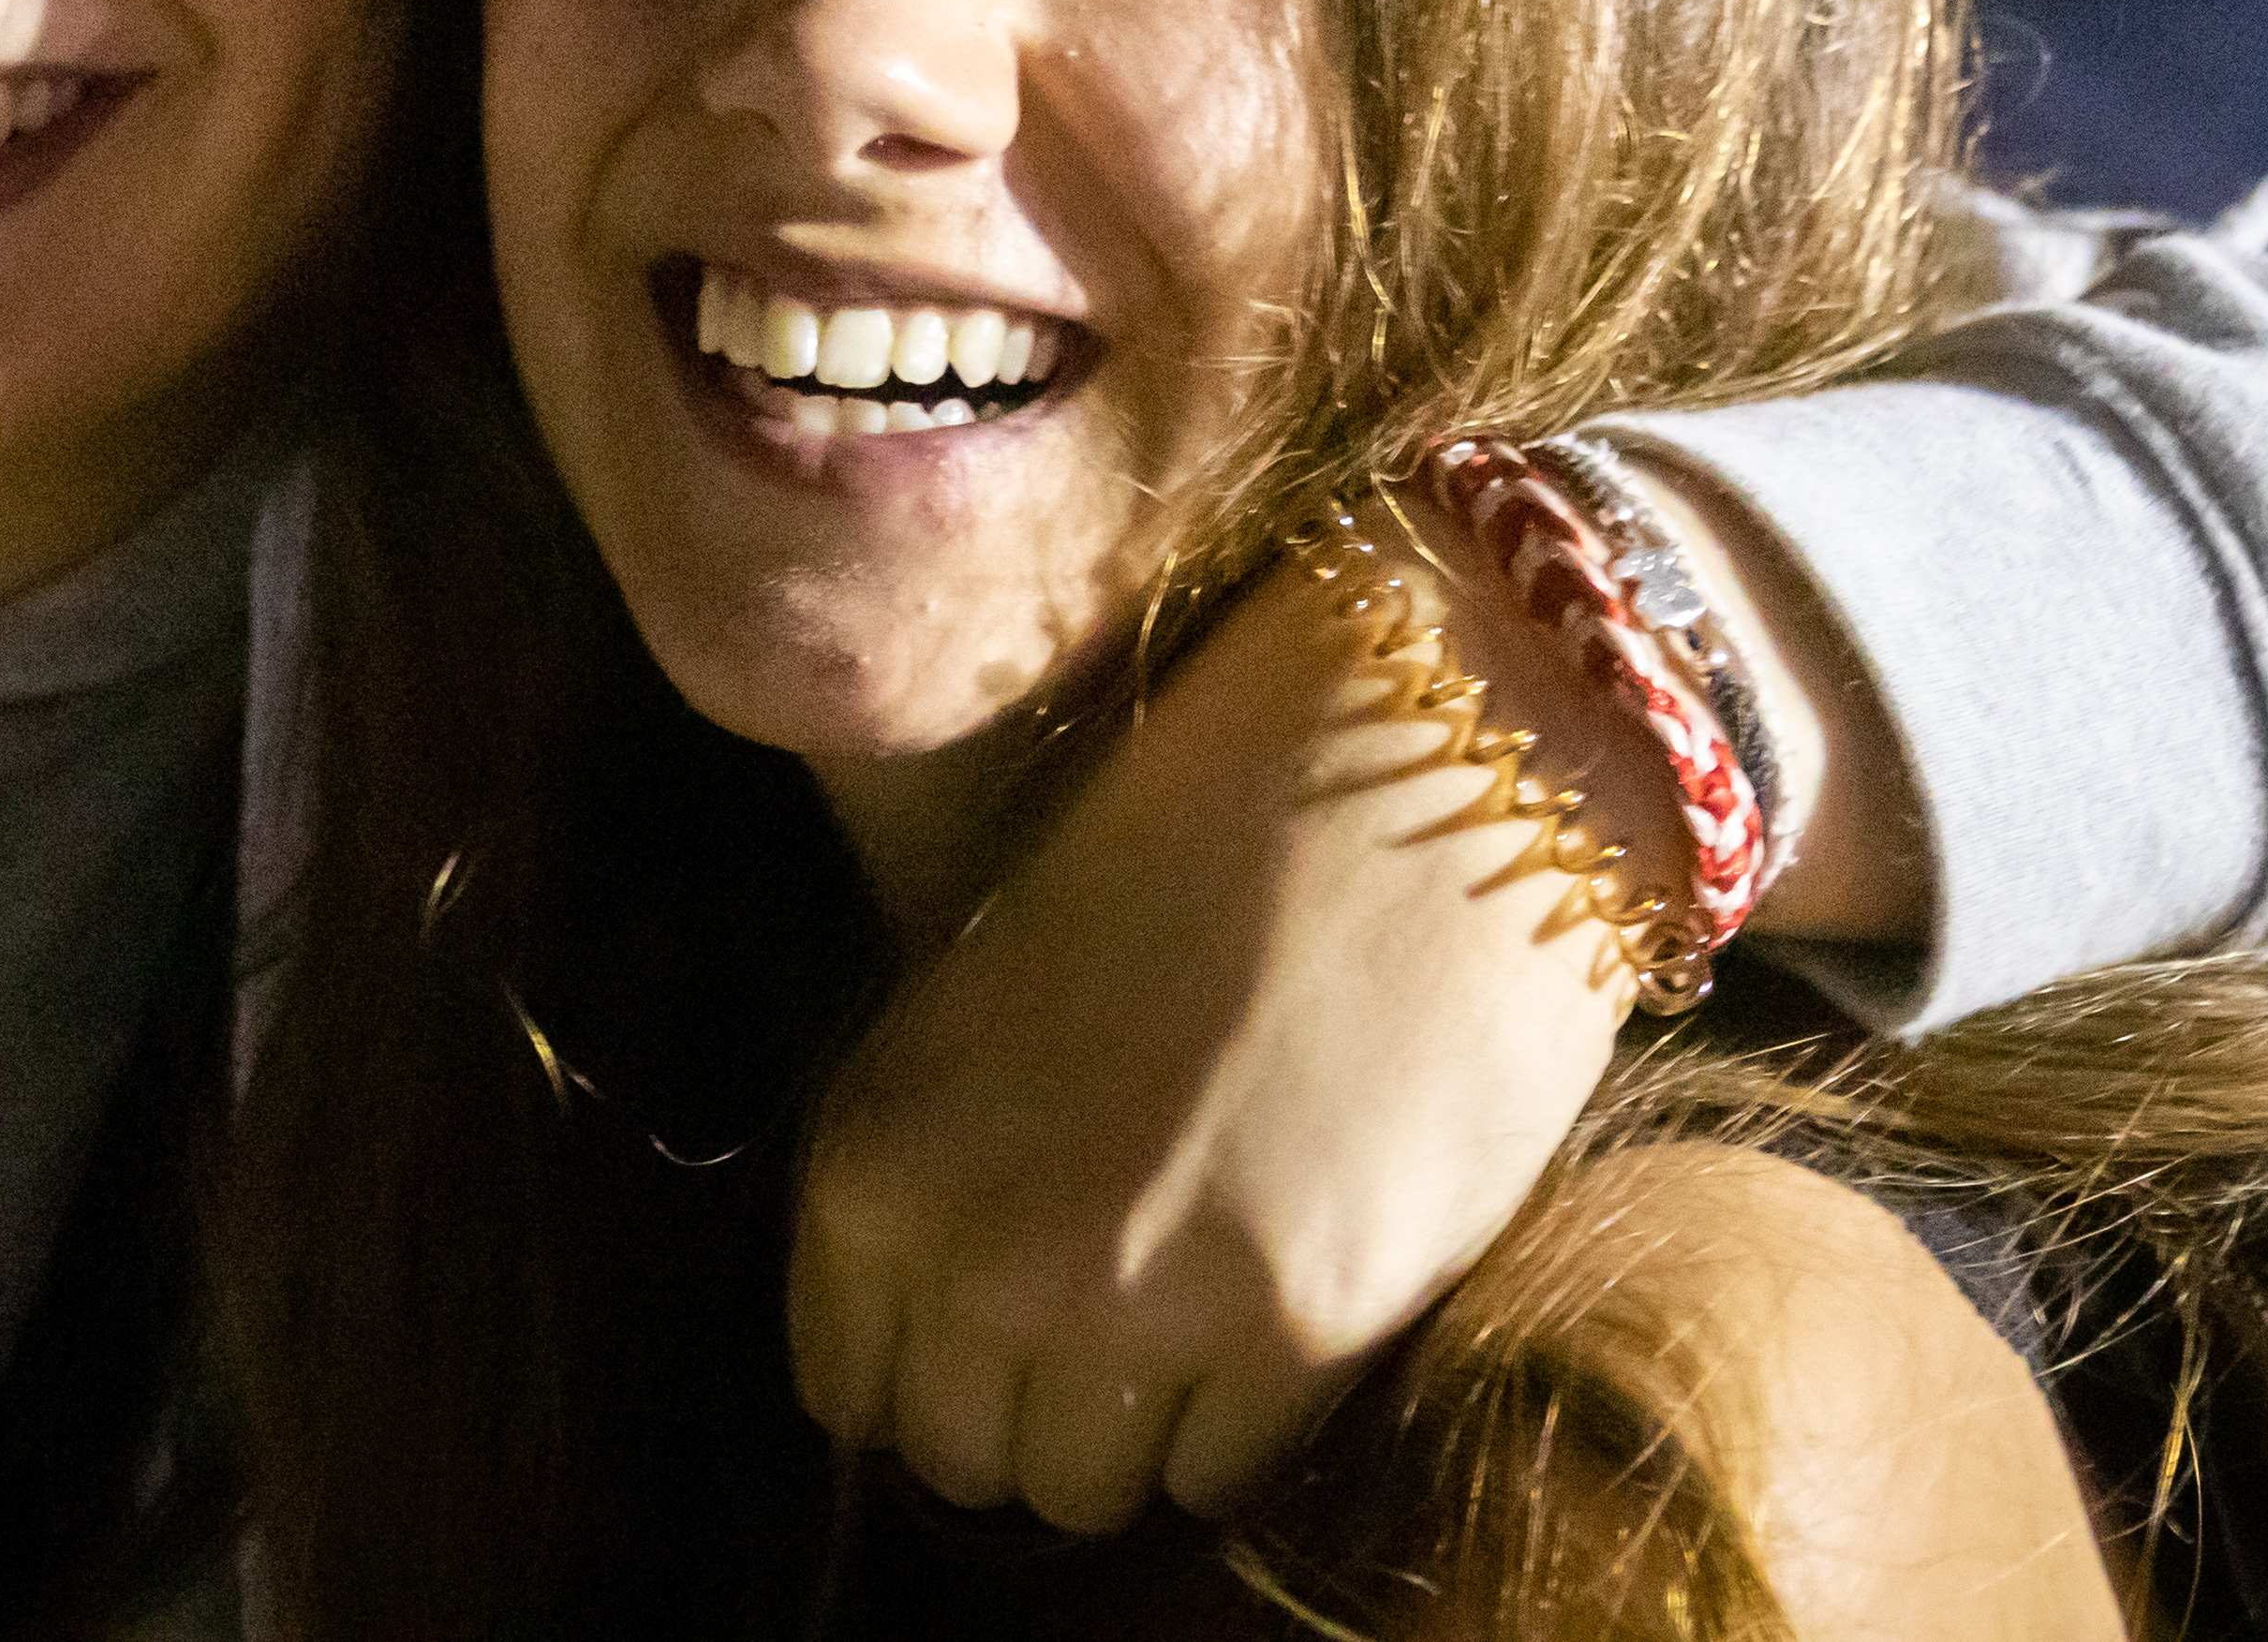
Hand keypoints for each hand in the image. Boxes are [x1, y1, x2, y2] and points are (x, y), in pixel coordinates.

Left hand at [790, 523, 1638, 1533]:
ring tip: (1187, 1300)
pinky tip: (1269, 1294)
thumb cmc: (1194, 854)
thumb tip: (928, 1337)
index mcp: (870, 1155)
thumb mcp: (980, 1000)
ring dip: (1124, 1426)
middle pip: (960, 1461)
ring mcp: (1134, 1299)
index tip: (986, 1325)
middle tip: (1100, 1313)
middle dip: (1018, 1405)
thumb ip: (934, 1175)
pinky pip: (1215, 1477)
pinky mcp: (1296, 1329)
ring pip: (1082, 1493)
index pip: (847, 1391)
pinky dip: (1233, 1420)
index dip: (922, 1367)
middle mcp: (977, 1247)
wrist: (1420, 774)